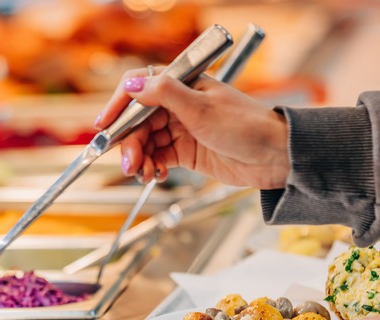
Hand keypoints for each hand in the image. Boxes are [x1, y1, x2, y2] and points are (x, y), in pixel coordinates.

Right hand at [94, 68, 289, 188]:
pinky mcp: (186, 151)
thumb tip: (133, 83)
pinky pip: (158, 157)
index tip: (105, 126)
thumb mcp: (202, 108)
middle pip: (138, 121)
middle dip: (130, 143)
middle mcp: (178, 105)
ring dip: (140, 159)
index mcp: (183, 85)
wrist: (274, 157)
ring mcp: (181, 129)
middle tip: (132, 164)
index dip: (119, 106)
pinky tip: (156, 175)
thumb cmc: (247, 126)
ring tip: (145, 174)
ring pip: (146, 142)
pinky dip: (152, 167)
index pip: (140, 89)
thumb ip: (165, 94)